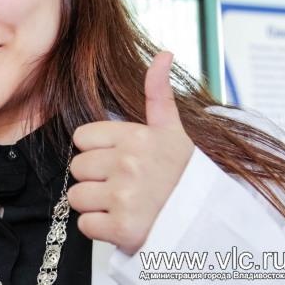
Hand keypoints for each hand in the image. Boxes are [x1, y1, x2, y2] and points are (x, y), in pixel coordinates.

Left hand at [66, 51, 195, 254]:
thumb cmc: (184, 176)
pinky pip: (85, 225)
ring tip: (123, 205)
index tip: (118, 161)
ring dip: (95, 206)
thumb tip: (162, 54)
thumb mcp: (172, 131)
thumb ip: (158, 94)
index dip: (95, 151)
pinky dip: (100, 230)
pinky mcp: (122, 228)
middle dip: (94, 179)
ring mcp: (124, 196)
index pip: (81, 138)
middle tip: (123, 187)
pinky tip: (122, 223)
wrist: (208, 224)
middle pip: (77, 168)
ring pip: (77, 197)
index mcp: (136, 137)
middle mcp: (128, 164)